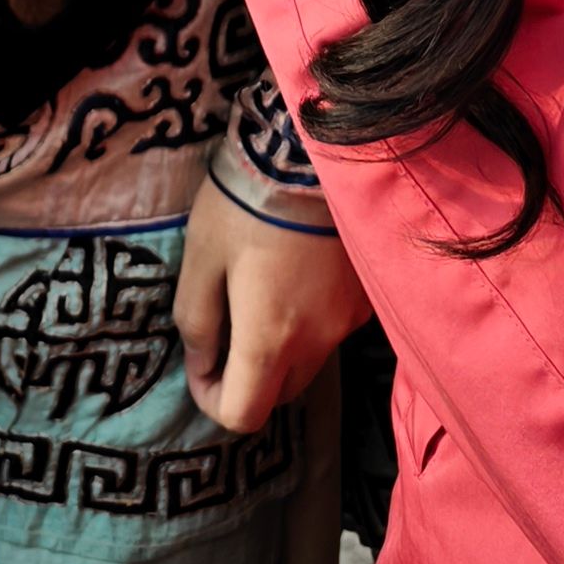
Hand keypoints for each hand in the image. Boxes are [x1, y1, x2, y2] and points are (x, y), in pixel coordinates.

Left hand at [173, 174, 370, 434]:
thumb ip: (196, 320)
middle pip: (279, 393)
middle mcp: (318, 341)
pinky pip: (332, 327)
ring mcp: (349, 319)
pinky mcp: (366, 294)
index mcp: (271, 339)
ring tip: (261, 292)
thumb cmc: (245, 200)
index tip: (199, 364)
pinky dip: (310, 319)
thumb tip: (201, 363)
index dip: (211, 400)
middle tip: (226, 329)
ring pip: (309, 360)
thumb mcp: (201, 257)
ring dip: (282, 349)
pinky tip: (295, 272)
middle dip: (248, 379)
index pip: (244, 415)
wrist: (310, 148)